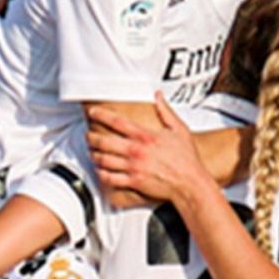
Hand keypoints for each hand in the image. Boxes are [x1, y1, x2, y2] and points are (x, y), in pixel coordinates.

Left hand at [86, 93, 207, 200]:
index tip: (92, 112)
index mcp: (145, 136)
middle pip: (104, 142)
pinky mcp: (133, 182)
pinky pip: (110, 178)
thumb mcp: (179, 130)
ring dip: (94, 155)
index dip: (101, 115)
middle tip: (87, 136)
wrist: (190, 183)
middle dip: (91, 138)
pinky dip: (101, 174)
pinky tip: (100, 171)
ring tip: (91, 152)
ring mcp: (133, 167)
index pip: (117, 122)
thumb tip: (158, 95)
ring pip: (103, 160)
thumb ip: (165, 111)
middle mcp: (136, 151)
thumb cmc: (186, 158)